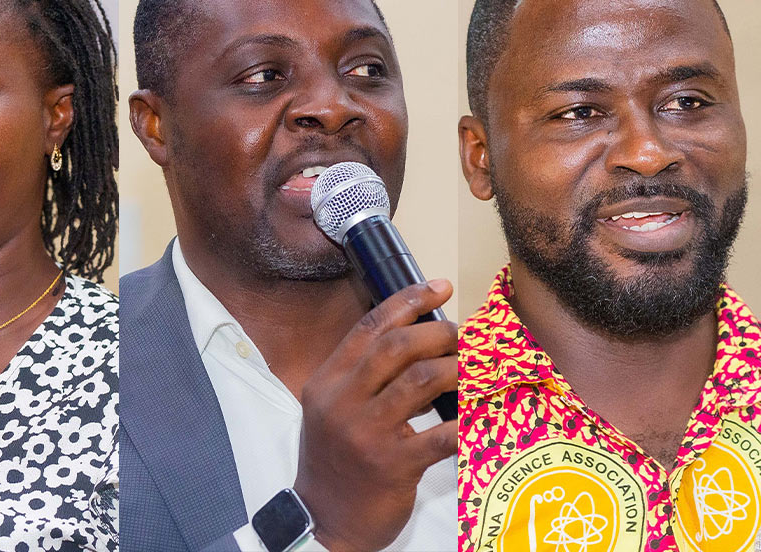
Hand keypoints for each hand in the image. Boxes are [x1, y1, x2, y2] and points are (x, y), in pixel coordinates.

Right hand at [293, 280, 456, 551]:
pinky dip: (466, 421)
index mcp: (327, 381)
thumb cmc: (335, 459)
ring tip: (475, 367)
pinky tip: (483, 414)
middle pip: (396, 347)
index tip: (440, 288)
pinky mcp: (392, 465)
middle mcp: (341, 401)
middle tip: (462, 336)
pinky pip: (440, 435)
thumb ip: (362, 376)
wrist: (325, 520)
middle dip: (438, 333)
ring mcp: (365, 434)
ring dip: (455, 368)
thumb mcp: (332, 409)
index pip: (369, 328)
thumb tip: (418, 342)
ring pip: (419, 381)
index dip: (408, 301)